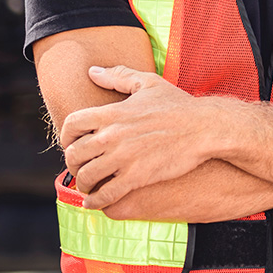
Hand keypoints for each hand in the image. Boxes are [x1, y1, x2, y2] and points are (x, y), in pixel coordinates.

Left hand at [61, 65, 223, 209]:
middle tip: (81, 168)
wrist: (205, 128)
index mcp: (113, 113)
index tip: (73, 144)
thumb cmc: (179, 105)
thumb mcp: (149, 83)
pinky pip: (105, 195)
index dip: (67, 137)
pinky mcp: (136, 177)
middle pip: (74, 154)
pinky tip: (98, 201)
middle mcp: (112, 136)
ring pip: (86, 177)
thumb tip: (92, 71)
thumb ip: (118, 76)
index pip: (71, 124)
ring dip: (84, 184)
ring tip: (90, 186)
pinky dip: (95, 201)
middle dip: (73, 164)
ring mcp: (123, 158)